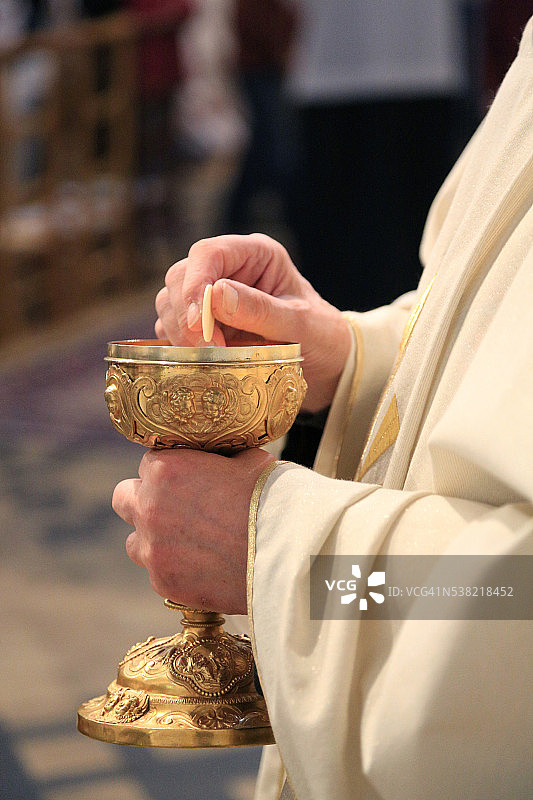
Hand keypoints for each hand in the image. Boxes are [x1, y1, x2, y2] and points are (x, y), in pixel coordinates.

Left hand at [112, 447, 274, 613]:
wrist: (288, 553)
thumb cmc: (272, 499)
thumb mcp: (247, 460)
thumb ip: (218, 459)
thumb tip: (217, 458)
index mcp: (165, 470)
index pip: (148, 464)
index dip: (170, 472)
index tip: (187, 482)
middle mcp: (149, 507)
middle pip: (124, 498)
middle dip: (144, 500)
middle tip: (174, 508)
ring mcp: (153, 549)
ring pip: (135, 541)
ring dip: (155, 539)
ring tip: (191, 543)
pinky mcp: (163, 583)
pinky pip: (158, 572)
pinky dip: (174, 569)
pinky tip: (204, 566)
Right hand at [155, 234, 351, 411]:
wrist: (326, 364)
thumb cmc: (321, 337)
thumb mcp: (300, 324)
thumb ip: (261, 310)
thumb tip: (216, 294)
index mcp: (256, 254)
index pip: (208, 253)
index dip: (195, 285)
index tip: (199, 323)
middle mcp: (229, 269)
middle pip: (181, 276)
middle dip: (186, 314)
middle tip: (208, 349)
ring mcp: (212, 296)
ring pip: (170, 301)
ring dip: (180, 331)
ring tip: (210, 358)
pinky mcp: (203, 323)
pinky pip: (172, 327)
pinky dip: (178, 344)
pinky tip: (202, 360)